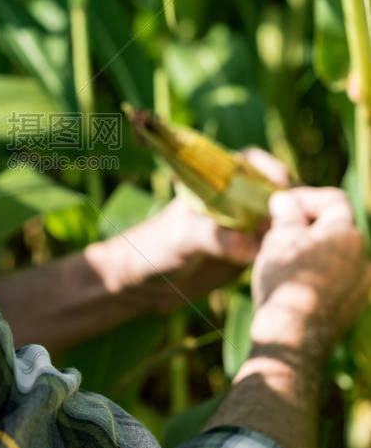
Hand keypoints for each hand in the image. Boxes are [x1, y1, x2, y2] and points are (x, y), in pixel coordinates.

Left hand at [107, 147, 289, 311]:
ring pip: (282, 221)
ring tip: (304, 249)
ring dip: (295, 232)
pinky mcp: (250, 253)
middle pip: (278, 193)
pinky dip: (288, 254)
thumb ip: (218, 237)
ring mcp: (246, 226)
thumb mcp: (184, 237)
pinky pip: (277, 249)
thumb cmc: (155, 248)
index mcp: (217, 181)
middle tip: (303, 226)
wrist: (143, 283)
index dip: (274, 172)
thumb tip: (254, 247)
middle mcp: (236, 200)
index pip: (254, 164)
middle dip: (295, 205)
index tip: (284, 193)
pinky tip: (294, 268)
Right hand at [251, 187, 370, 364]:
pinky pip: (337, 278)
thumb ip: (287, 213)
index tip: (281, 205)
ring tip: (283, 258)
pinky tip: (294, 283)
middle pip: (336, 228)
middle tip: (277, 231)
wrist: (292, 337)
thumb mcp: (279, 238)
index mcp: (348, 234)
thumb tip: (286, 200)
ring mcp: (362, 284)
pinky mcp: (354, 306)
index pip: (332, 200)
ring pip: (336, 255)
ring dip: (313, 250)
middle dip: (308, 225)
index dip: (305, 197)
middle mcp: (363, 257)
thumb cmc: (284, 281)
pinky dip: (319, 273)